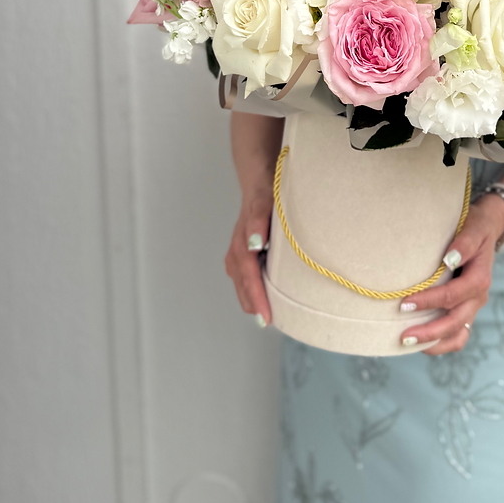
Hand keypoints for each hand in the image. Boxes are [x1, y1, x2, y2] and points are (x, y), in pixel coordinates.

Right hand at [225, 190, 273, 325]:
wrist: (260, 180)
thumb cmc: (266, 192)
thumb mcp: (265, 202)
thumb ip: (258, 222)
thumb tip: (255, 243)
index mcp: (242, 243)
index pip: (249, 278)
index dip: (257, 298)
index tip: (266, 316)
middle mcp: (236, 251)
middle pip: (243, 285)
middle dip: (253, 304)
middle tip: (267, 322)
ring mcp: (237, 253)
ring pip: (241, 283)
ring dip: (250, 299)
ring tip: (265, 315)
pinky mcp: (242, 252)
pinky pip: (243, 277)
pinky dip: (250, 289)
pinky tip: (261, 296)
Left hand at [398, 192, 503, 354]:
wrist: (486, 230)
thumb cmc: (474, 227)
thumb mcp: (472, 228)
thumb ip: (463, 243)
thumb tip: (449, 259)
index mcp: (479, 279)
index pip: (452, 296)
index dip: (428, 301)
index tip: (404, 303)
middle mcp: (478, 297)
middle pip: (455, 322)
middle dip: (429, 332)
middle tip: (403, 336)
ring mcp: (472, 307)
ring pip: (457, 336)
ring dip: (434, 343)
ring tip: (408, 344)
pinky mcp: (466, 311)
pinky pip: (457, 336)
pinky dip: (441, 343)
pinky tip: (420, 343)